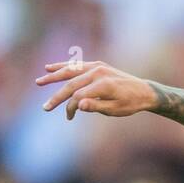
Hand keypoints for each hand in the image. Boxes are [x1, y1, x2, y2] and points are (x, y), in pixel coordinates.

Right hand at [37, 60, 156, 119]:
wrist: (144, 91)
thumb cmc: (130, 104)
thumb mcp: (115, 110)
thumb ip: (96, 106)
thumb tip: (79, 105)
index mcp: (103, 85)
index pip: (78, 97)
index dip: (71, 108)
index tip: (69, 117)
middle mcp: (98, 73)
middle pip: (71, 84)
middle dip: (57, 97)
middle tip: (45, 107)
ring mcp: (97, 66)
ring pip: (70, 71)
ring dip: (53, 76)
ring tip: (39, 81)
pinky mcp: (97, 65)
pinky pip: (77, 65)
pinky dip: (63, 67)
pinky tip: (49, 68)